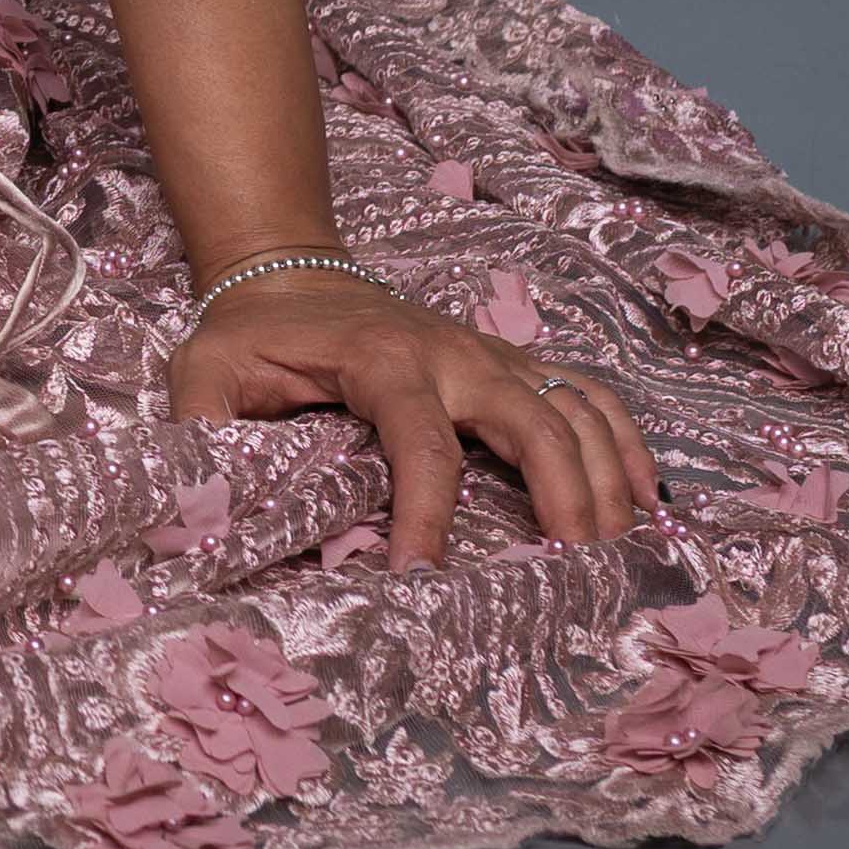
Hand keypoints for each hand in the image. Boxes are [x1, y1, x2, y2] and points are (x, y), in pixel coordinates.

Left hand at [167, 260, 661, 562]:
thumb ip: (204, 434)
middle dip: (562, 495)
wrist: (288, 271)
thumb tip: (213, 510)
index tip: (420, 577)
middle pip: (532, 421)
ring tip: (619, 550)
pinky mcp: (509, 365)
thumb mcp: (203, 374)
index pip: (421, 444)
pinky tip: (645, 496)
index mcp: (382, 358)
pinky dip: (623, 441)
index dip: (425, 514)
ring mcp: (490, 355)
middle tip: (574, 569)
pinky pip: (586, 394)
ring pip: (573, 407)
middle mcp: (452, 353)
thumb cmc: (250, 336)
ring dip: (606, 475)